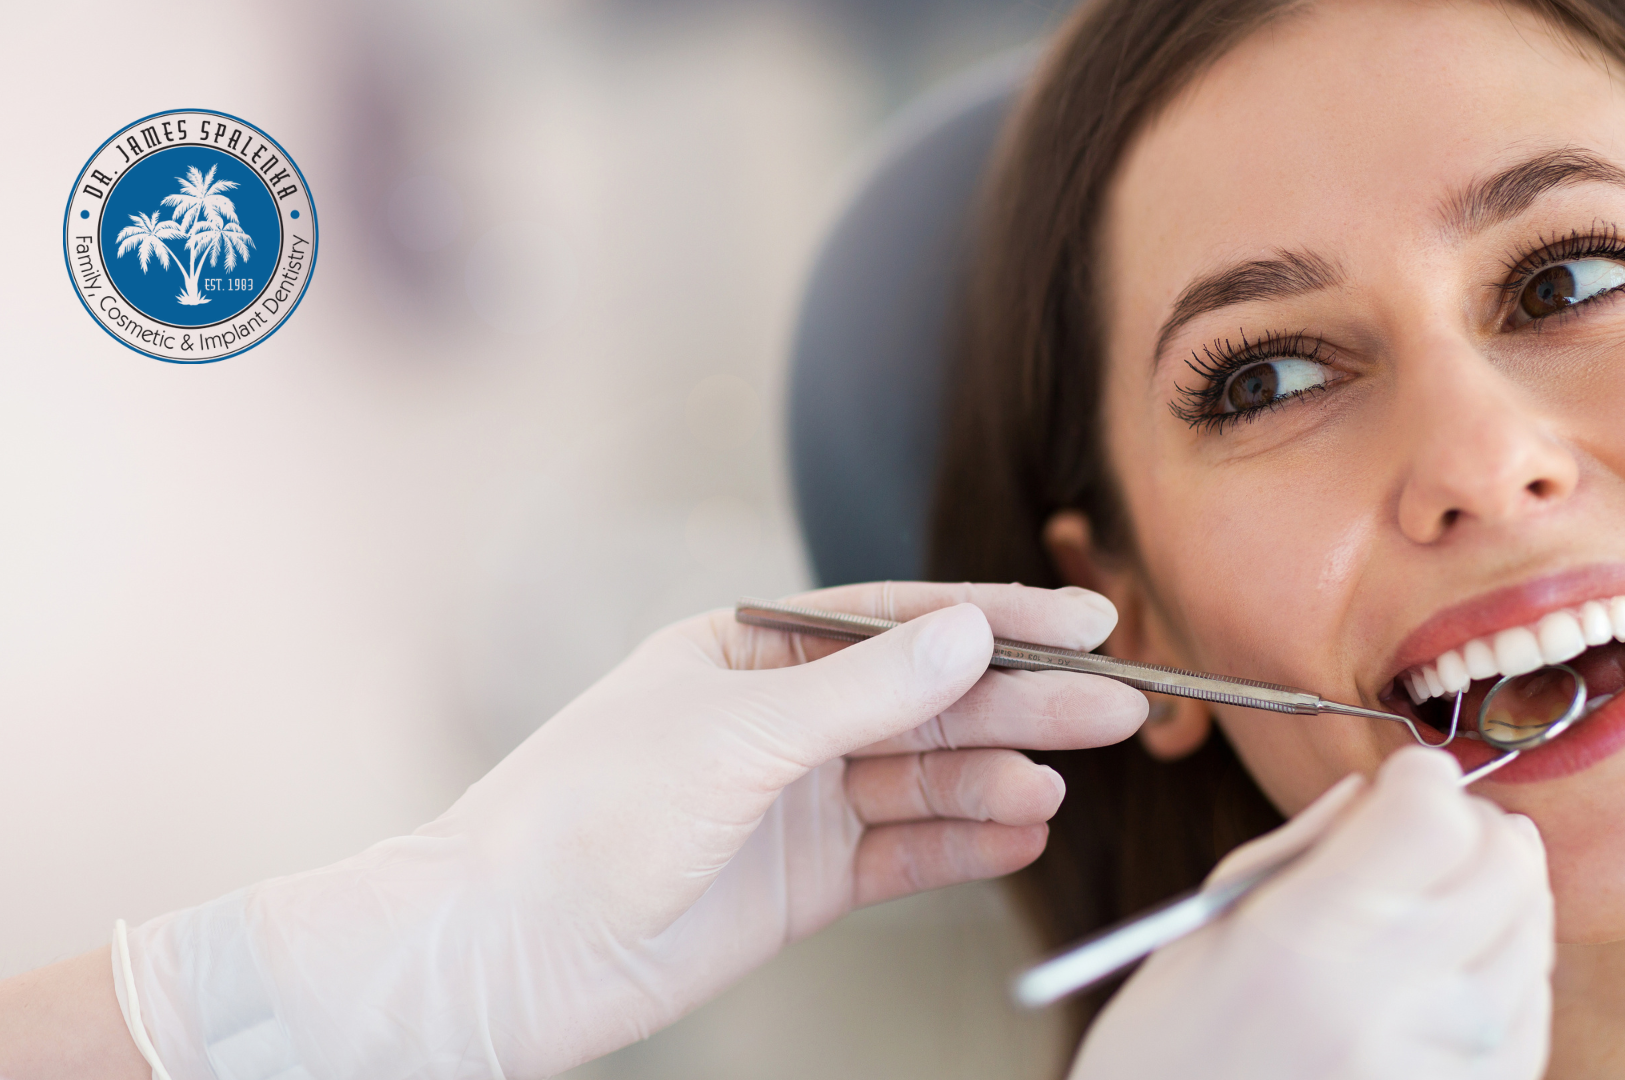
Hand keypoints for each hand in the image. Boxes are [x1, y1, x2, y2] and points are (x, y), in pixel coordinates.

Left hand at [127, 582, 1145, 1079]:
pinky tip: (1023, 834)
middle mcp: (779, 721)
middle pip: (927, 702)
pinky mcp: (800, 883)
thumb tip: (968, 634)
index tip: (1086, 622)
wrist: (502, 952)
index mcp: (750, 651)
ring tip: (1067, 781)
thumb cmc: (586, 816)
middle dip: (1022, 703)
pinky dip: (962, 848)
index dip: (996, 622)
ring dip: (998, 779)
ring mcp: (793, 803)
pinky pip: (902, 855)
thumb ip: (863, 692)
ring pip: (922, 781)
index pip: (898, 622)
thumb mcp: (734, 737)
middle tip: (1122, 706)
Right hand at [1070, 747, 1553, 1079]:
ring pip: (1532, 934)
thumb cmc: (1162, 1058)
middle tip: (1428, 832)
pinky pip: (1531, 1015)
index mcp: (1304, 942)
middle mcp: (1388, 1003)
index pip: (1432, 815)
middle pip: (1505, 864)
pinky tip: (1445, 975)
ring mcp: (1441, 1067)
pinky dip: (1505, 975)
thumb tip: (1375, 794)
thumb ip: (1299, 852)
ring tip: (1430, 908)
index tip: (1400, 781)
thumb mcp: (1199, 934)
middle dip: (1473, 826)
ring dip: (1495, 898)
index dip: (1421, 779)